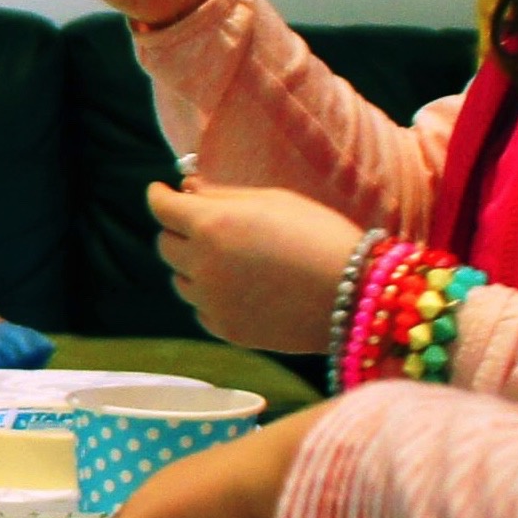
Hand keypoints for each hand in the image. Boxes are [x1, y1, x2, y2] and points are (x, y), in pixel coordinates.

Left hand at [147, 180, 362, 350]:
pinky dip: (212, 297)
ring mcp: (211, 301)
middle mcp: (202, 265)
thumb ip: (222, 194)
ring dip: (195, 266)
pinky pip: (202, 309)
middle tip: (206, 225)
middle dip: (180, 230)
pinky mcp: (225, 329)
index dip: (160, 196)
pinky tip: (244, 289)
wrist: (356, 294)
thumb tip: (187, 188)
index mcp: (210, 225)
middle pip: (166, 245)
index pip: (162, 208)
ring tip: (235, 260)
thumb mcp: (274, 200)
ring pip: (181, 280)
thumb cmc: (320, 235)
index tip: (164, 192)